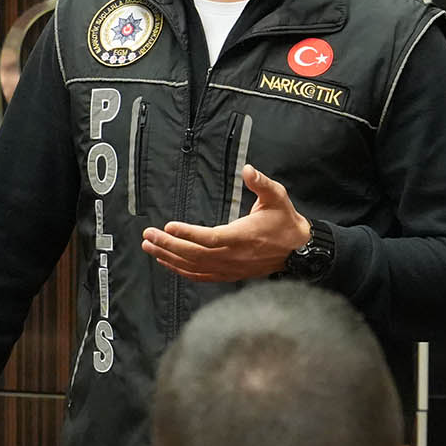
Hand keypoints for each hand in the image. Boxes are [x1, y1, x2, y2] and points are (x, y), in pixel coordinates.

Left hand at [142, 165, 309, 283]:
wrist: (298, 251)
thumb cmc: (285, 222)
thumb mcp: (277, 197)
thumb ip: (261, 183)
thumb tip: (248, 169)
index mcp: (242, 237)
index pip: (210, 238)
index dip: (188, 234)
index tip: (169, 226)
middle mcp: (233, 256)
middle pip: (194, 254)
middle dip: (168, 245)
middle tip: (148, 236)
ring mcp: (230, 268)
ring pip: (194, 267)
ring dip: (169, 257)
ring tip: (149, 247)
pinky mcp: (229, 274)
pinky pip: (201, 276)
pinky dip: (181, 270)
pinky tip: (168, 263)